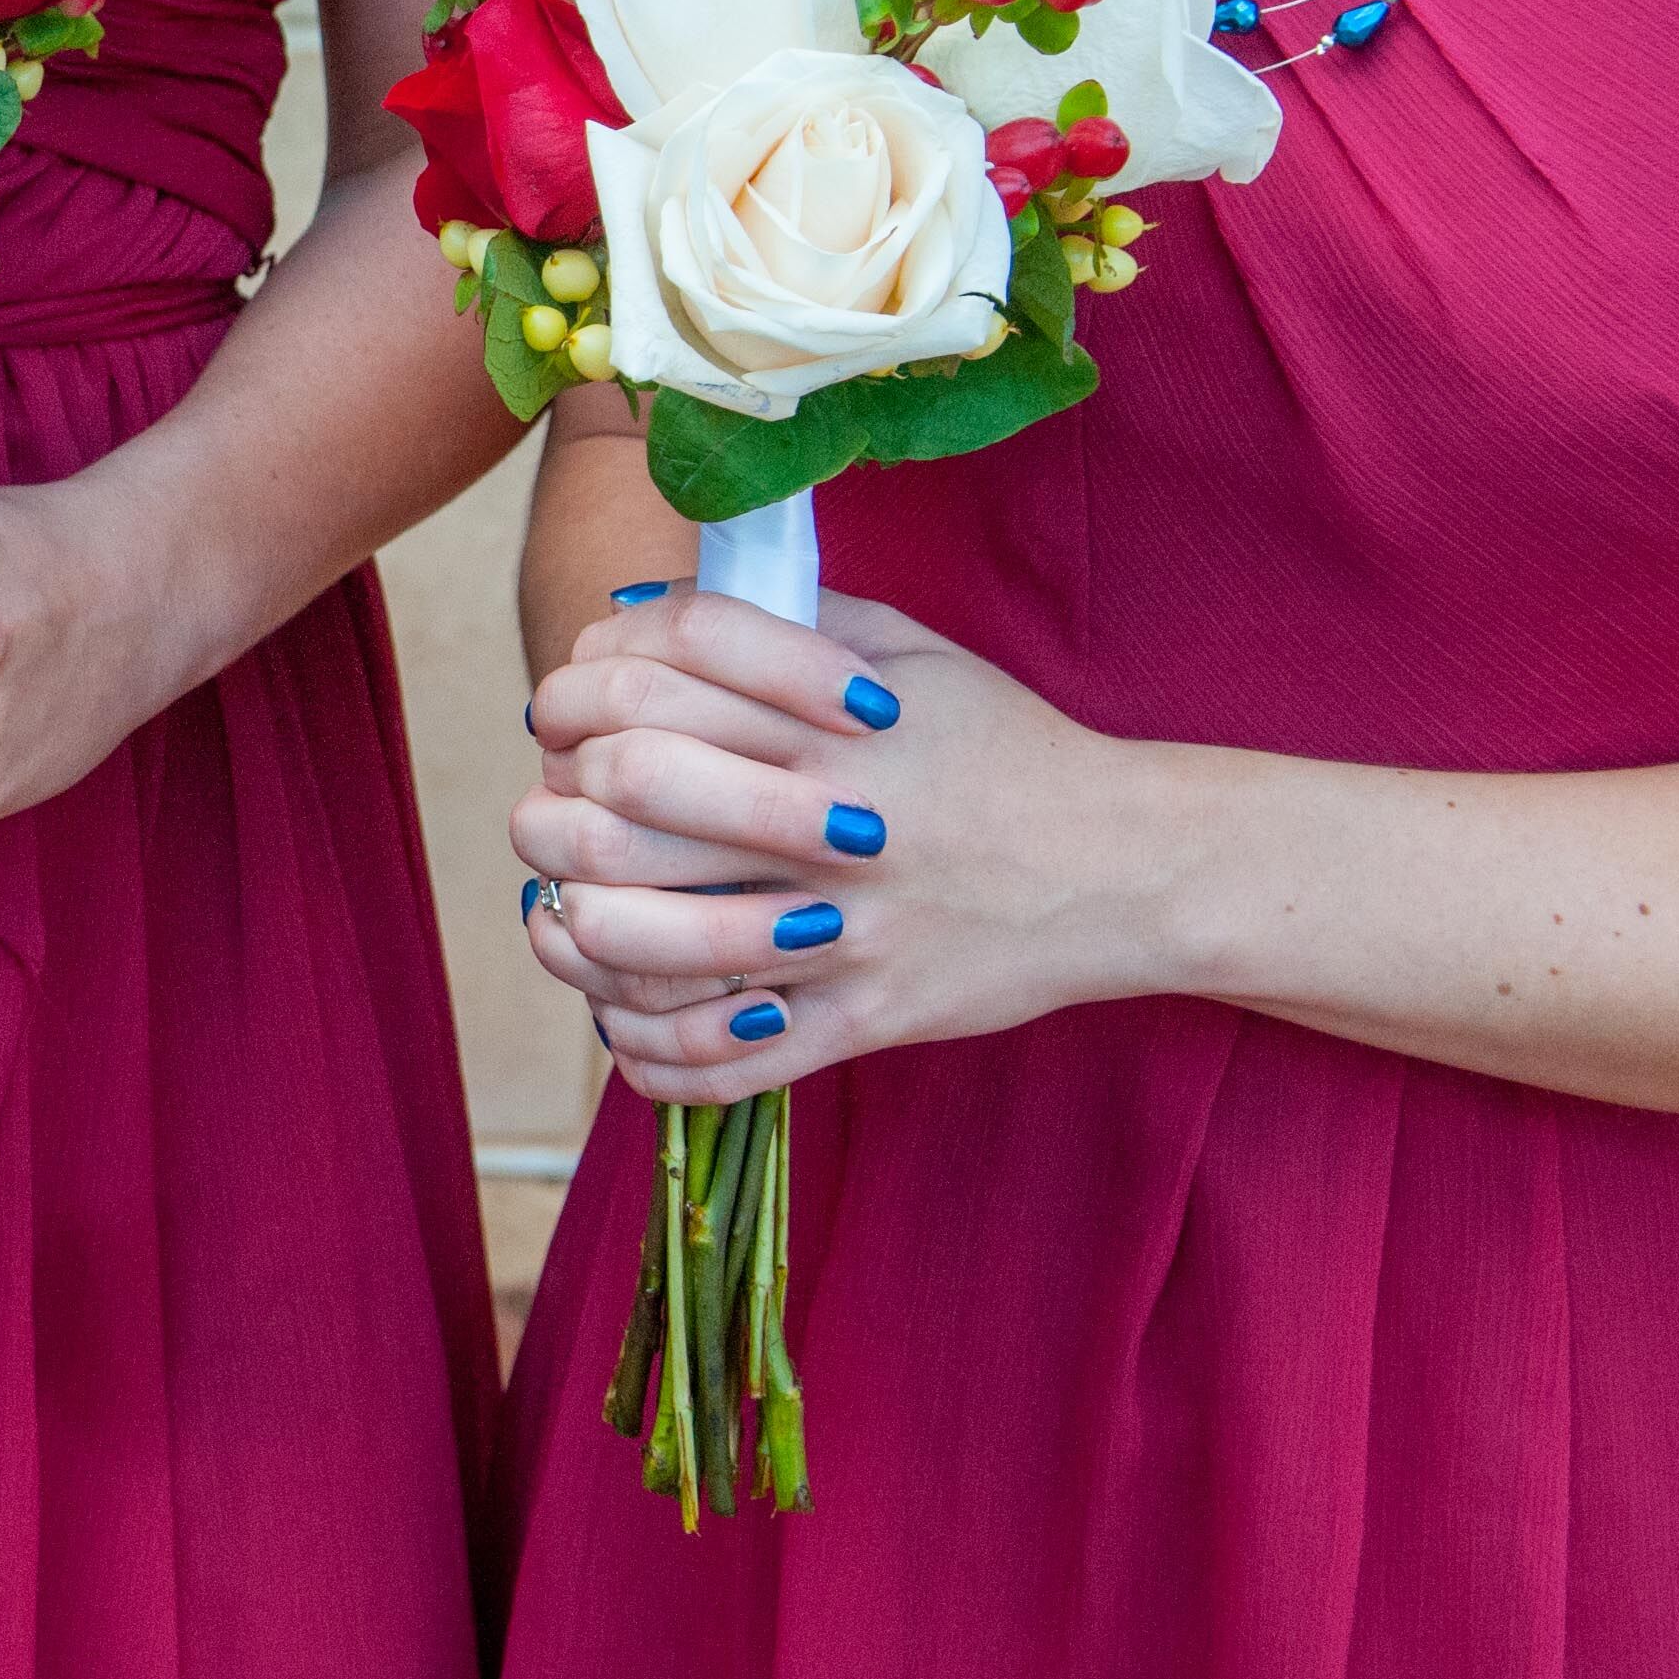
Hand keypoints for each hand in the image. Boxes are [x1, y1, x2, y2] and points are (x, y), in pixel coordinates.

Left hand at [512, 584, 1185, 1103]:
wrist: (1126, 866)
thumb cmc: (998, 748)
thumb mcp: (907, 650)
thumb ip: (775, 621)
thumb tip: (631, 619)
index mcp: (828, 721)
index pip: (648, 677)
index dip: (576, 687)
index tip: (567, 711)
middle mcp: (828, 821)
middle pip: (619, 798)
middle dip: (553, 805)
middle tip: (552, 815)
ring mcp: (844, 932)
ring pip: (642, 936)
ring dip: (576, 925)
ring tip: (568, 910)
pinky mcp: (862, 1024)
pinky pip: (715, 1059)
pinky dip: (642, 1044)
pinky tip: (620, 1011)